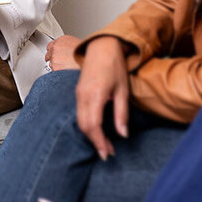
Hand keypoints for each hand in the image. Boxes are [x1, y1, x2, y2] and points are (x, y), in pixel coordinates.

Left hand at [45, 34, 82, 70]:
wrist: (87, 60)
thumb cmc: (85, 53)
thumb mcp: (75, 43)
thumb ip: (65, 46)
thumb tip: (63, 50)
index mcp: (61, 40)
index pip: (50, 45)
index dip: (52, 51)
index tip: (53, 54)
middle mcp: (56, 48)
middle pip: (49, 54)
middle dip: (53, 59)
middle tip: (60, 62)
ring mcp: (54, 57)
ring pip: (51, 63)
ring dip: (56, 66)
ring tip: (66, 67)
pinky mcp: (55, 67)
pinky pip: (54, 71)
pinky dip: (59, 72)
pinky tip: (66, 70)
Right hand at [75, 37, 129, 159]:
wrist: (103, 47)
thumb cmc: (114, 65)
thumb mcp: (123, 91)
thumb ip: (121, 114)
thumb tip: (123, 134)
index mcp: (95, 95)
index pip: (93, 125)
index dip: (100, 142)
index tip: (107, 153)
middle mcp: (83, 96)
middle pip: (84, 126)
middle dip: (95, 142)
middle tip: (108, 153)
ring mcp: (78, 94)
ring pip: (80, 121)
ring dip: (91, 135)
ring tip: (105, 144)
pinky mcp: (78, 93)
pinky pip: (79, 114)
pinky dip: (87, 126)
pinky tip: (97, 130)